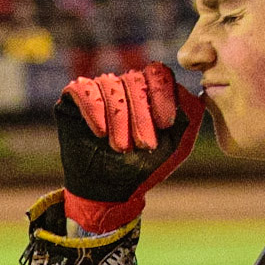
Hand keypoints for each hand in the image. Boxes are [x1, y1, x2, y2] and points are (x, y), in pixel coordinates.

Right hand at [55, 64, 203, 233]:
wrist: (108, 191)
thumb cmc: (144, 167)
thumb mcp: (177, 144)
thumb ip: (190, 115)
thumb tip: (191, 89)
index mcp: (148, 91)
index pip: (158, 73)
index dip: (163, 95)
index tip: (165, 124)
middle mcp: (123, 85)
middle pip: (134, 79)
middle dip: (141, 115)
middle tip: (142, 145)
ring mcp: (98, 90)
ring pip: (109, 85)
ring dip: (118, 119)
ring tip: (120, 147)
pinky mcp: (73, 98)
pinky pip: (83, 90)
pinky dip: (93, 110)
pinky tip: (100, 132)